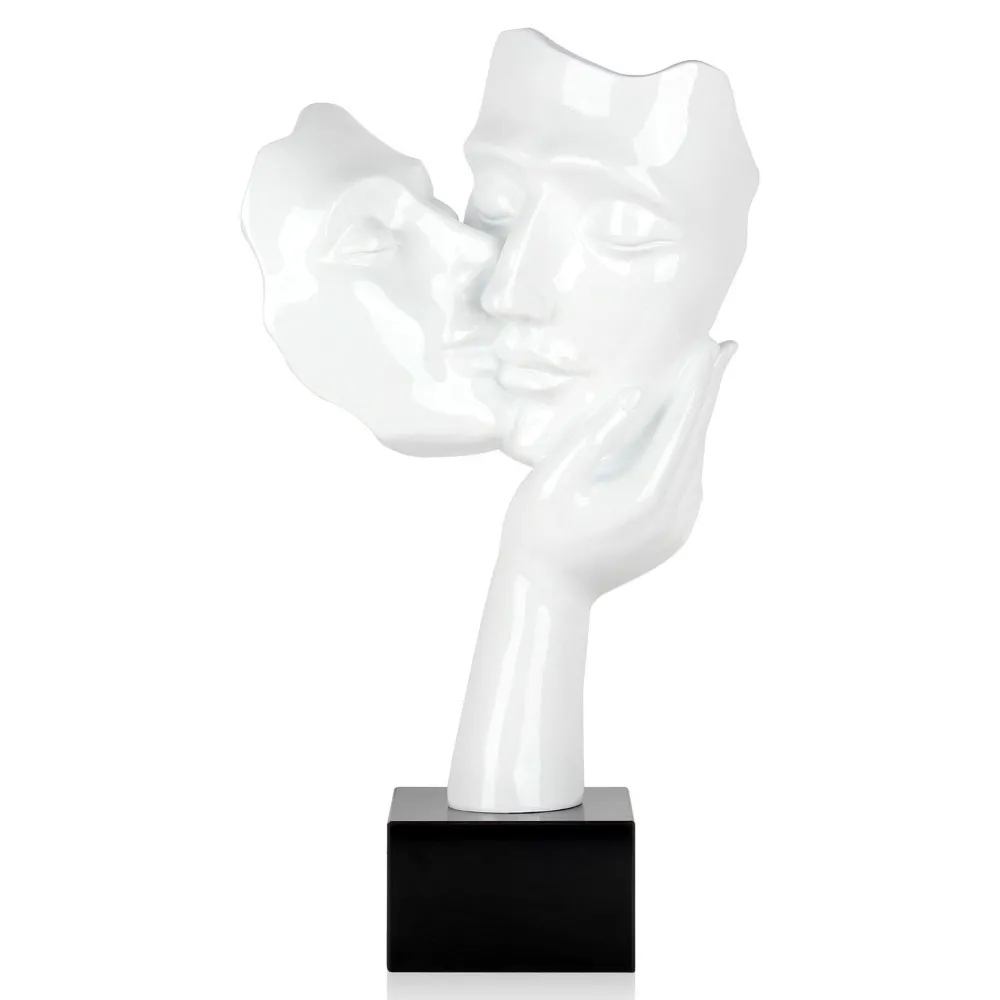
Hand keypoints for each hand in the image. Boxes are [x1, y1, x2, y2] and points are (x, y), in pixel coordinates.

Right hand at [498, 338, 736, 598]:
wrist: (547, 593)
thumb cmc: (538, 532)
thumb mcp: (557, 475)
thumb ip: (598, 434)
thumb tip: (640, 395)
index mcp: (648, 497)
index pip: (682, 426)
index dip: (696, 382)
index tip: (709, 344)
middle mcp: (675, 513)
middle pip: (698, 437)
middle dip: (708, 389)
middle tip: (725, 345)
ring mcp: (679, 525)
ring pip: (695, 456)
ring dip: (698, 414)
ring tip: (706, 372)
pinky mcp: (673, 530)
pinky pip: (687, 475)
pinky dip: (686, 441)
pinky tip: (683, 420)